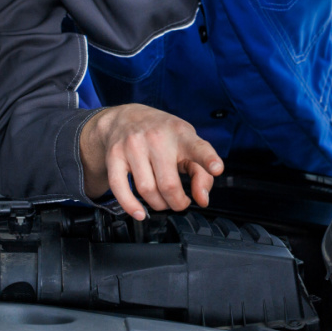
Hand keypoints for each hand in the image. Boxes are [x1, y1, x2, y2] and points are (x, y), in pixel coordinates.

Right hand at [80, 104, 223, 218]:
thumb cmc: (162, 135)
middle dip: (177, 203)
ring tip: (163, 201)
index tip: (217, 168)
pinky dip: (130, 206)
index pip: (198, 147)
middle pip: (169, 184)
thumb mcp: (188, 144)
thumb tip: (202, 200)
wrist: (125, 118)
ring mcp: (133, 146)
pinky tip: (140, 213)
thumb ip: (202, 172)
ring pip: (147, 190)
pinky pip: (120, 188)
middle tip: (180, 203)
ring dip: (158, 204)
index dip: (209, 159)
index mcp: (181, 134)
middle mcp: (157, 138)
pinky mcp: (114, 156)